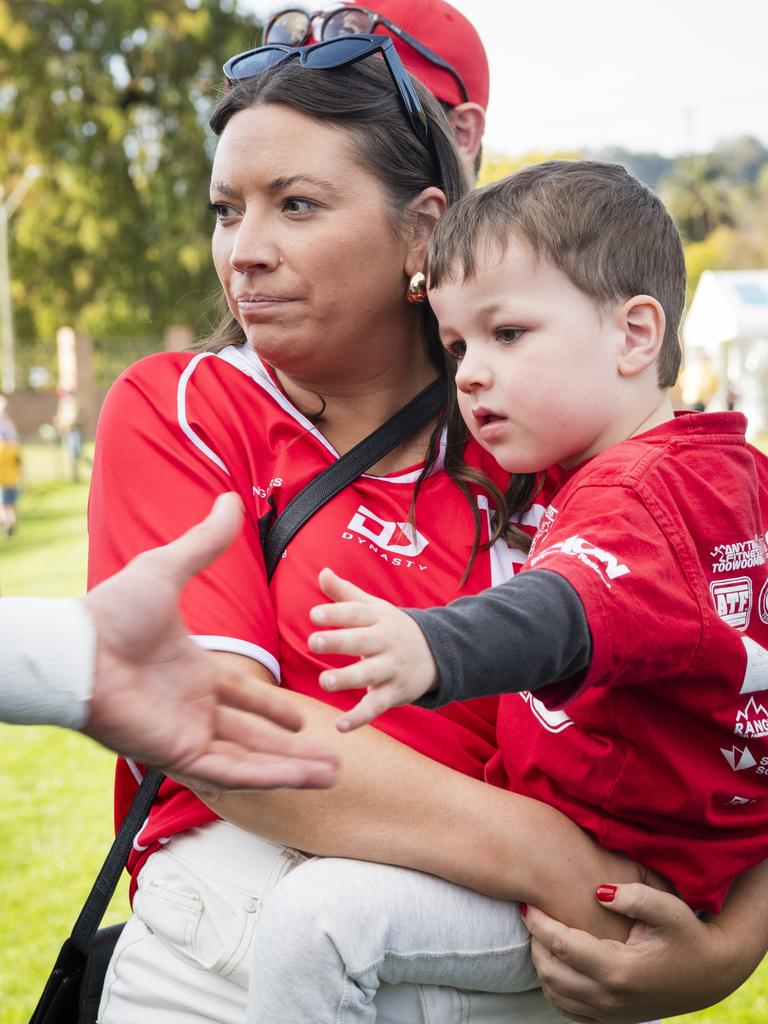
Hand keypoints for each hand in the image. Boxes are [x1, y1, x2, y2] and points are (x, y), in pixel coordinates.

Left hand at [82, 493, 336, 790]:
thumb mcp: (169, 569)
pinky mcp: (178, 755)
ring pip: (250, 759)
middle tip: (328, 756)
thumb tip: (231, 500)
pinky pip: (232, 772)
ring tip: (332, 774)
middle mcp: (191, 709)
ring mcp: (186, 734)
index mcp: (192, 673)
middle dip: (289, 748)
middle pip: (252, 735)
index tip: (300, 718)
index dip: (271, 707)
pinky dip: (269, 776)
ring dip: (290, 768)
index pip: (241, 696)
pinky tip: (304, 777)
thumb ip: (205, 542)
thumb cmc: (113, 611)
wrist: (79, 649)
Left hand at [309, 568, 437, 730]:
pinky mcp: (395, 693)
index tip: (314, 614)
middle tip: (312, 642)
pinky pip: (376, 706)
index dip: (336, 613)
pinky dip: (359, 718)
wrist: (438, 654)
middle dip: (338, 641)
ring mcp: (392, 668)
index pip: (356, 613)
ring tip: (325, 682)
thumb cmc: (392, 628)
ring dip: (348, 678)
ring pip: (369, 674)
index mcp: (379, 618)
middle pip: (361, 641)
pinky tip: (340, 726)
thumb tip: (322, 572)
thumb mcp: (373, 608)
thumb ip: (345, 593)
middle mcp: (386, 642)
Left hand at [526, 883, 734, 1021]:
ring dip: (541, 966)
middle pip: (550, 973)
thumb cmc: (688, 934)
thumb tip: (599, 892)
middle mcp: (610, 997)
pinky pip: (569, 1011)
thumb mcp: (668, 908)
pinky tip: (556, 964)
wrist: (711, 973)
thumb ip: (633, 896)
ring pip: (555, 995)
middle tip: (532, 916)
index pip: (561, 946)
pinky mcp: (612, 1019)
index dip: (538, 923)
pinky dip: (554, 989)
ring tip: (541, 936)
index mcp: (619, 969)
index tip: (526, 903)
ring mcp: (610, 1013)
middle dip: (534, 943)